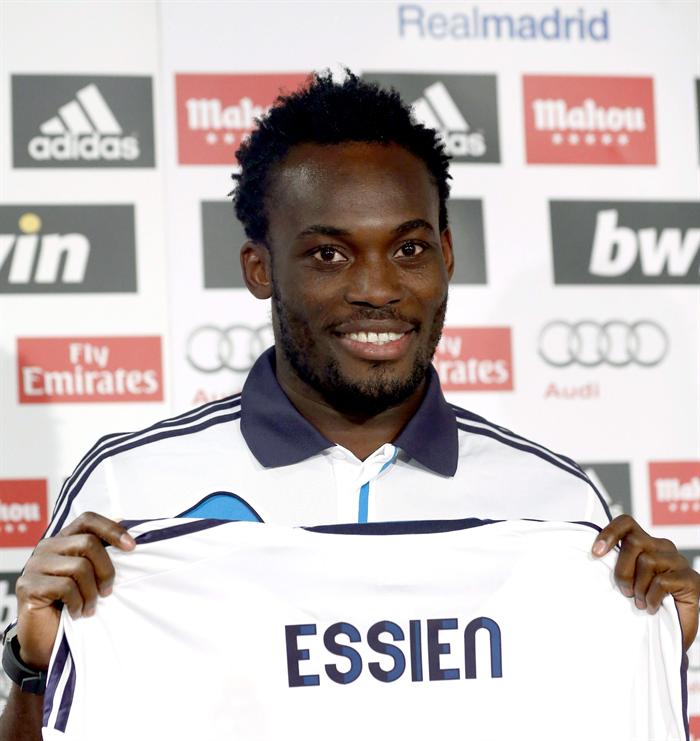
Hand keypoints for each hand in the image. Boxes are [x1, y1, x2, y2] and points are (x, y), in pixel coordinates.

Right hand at [15, 512, 134, 669]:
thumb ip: (101, 554)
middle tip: (108, 591)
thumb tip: (129, 532)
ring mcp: (35, 565)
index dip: (112, 529)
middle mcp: (47, 547)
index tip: (132, 546)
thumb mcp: (90, 575)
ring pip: (79, 567)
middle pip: (88, 543)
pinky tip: (77, 613)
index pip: (88, 520)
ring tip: (91, 607)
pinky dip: (78, 603)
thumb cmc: (73, 603)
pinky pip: (65, 587)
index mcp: (63, 539)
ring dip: (91, 593)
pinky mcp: (28, 585)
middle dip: (106, 570)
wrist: (46, 639)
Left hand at [592, 514, 699, 651]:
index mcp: (645, 543)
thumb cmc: (642, 603)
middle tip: (624, 592)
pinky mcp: (692, 580)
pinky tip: (651, 608)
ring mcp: (679, 562)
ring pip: (648, 561)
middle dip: (623, 570)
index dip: (609, 533)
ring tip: (640, 603)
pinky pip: (663, 581)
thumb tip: (592, 555)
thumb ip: (614, 565)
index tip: (596, 553)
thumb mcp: (624, 581)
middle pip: (634, 542)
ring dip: (639, 587)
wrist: (670, 632)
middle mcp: (663, 547)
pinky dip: (652, 598)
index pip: (626, 523)